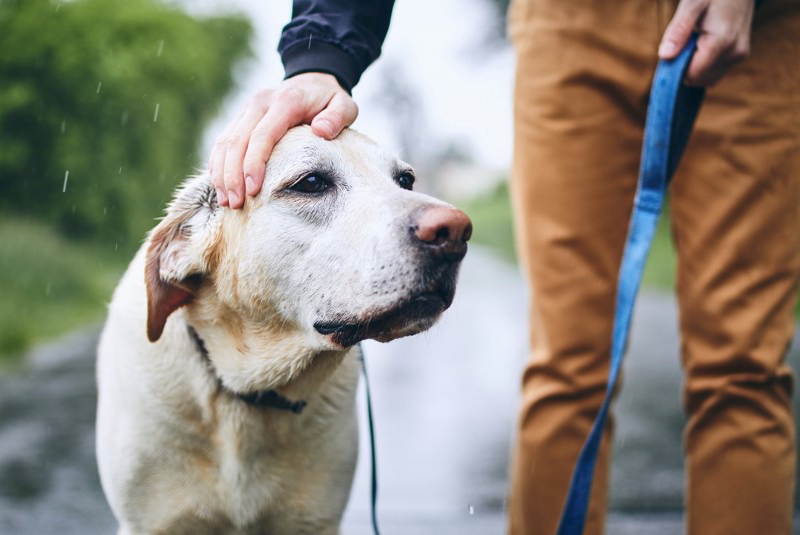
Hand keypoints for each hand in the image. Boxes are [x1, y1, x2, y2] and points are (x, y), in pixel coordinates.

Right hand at [209, 72, 357, 208]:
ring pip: (225, 141)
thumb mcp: (344, 104)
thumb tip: (321, 130)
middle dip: (233, 175)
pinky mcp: (241, 117)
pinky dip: (218, 164)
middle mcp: (260, 102)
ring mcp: (248, 109)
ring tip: (226, 202)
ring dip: (222, 173)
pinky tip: (220, 187)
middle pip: (237, 140)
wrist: (312, 81)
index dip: (254, 163)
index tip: (253, 190)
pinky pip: (223, 141)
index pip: (263, 134)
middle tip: (236, 204)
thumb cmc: (329, 100)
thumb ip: (337, 117)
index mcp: (285, 101)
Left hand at [658, 0, 754, 85]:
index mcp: (722, 41)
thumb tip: (665, 56)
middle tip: (683, 42)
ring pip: (705, 79)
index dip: (676, 67)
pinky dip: (703, 64)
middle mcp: (734, 53)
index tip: (670, 50)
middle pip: (698, 79)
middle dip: (684, 66)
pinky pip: (714, 73)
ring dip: (694, 66)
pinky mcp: (739, 57)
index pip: (692, 74)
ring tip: (694, 40)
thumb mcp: (691, 4)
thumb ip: (678, 30)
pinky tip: (702, 45)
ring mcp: (738, 56)